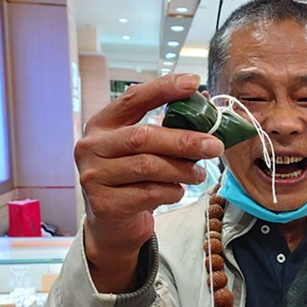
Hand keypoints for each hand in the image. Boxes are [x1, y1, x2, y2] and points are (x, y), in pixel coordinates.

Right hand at [75, 74, 223, 291]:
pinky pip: (150, 193)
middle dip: (184, 140)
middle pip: (144, 136)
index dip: (163, 88)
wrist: (112, 224)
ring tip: (199, 174)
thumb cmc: (132, 180)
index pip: (132, 98)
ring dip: (183, 170)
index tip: (192, 82)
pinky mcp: (105, 203)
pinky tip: (177, 191)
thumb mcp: (141, 151)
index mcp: (101, 124)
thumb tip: (204, 107)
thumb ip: (163, 131)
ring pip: (149, 167)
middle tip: (214, 145)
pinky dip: (172, 191)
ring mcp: (94, 176)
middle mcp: (92, 147)